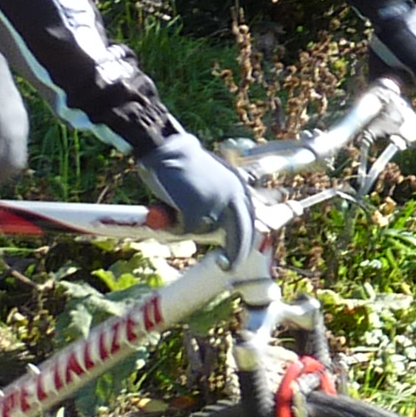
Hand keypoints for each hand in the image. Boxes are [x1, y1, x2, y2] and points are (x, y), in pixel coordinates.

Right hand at [139, 129, 258, 264]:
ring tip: (177, 202)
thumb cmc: (184, 166)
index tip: (238, 257)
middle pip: (240, 235)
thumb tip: (218, 230)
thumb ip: (219, 203)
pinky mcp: (197, 211)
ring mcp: (216, 204)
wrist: (167, 149)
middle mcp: (234, 196)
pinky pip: (185, 229)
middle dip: (234, 255)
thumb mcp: (212, 183)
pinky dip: (174, 223)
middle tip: (226, 267)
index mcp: (239, 188)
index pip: (248, 222)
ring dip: (188, 224)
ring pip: (203, 230)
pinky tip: (168, 204)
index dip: (244, 242)